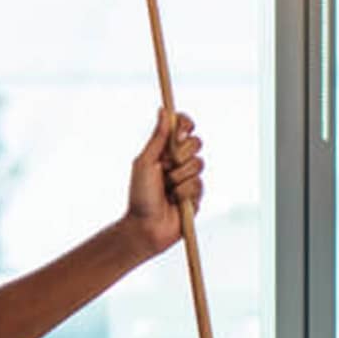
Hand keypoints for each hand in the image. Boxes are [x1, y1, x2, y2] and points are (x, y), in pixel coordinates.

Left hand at [122, 109, 204, 248]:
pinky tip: (175, 201)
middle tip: (166, 166)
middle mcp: (178, 162)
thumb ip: (157, 138)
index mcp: (164, 151)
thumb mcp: (145, 162)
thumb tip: (163, 110)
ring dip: (179, 177)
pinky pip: (198, 184)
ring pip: (198, 164)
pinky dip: (184, 192)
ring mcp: (189, 178)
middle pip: (196, 142)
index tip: (182, 128)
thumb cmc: (139, 195)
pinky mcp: (197, 195)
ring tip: (167, 190)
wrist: (145, 227)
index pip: (182, 128)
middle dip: (181, 154)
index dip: (185, 124)